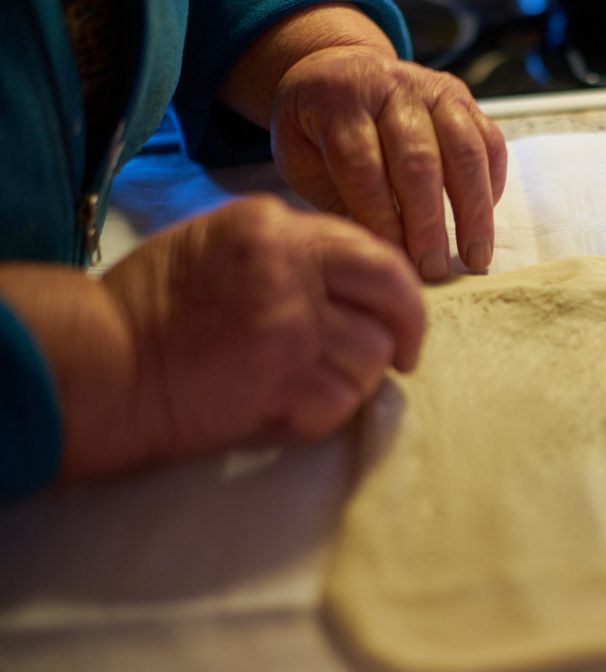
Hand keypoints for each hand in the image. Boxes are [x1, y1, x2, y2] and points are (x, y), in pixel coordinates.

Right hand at [2, 196, 424, 478]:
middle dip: (408, 331)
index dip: (399, 290)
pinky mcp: (283, 378)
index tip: (400, 318)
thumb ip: (287, 254)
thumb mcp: (216, 245)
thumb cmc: (151, 307)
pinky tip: (291, 411)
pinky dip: (325, 415)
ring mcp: (290, 322)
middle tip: (403, 359)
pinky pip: (341, 402)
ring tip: (314, 387)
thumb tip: (348, 287)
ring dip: (354, 381)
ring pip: (371, 355)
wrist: (103, 361)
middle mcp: (290, 266)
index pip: (370, 250)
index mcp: (273, 227)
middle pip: (393, 293)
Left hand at [269, 47, 507, 280]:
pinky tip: (484, 221)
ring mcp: (432, 89)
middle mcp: (390, 88)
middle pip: (418, 160)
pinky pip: (490, 142)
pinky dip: (492, 185)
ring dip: (473, 211)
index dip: (380, 217)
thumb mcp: (302, 160)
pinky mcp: (463, 98)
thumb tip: (378, 250)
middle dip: (428, 223)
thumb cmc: (318, 127)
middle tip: (433, 269)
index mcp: (339, 102)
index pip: (363, 165)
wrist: (339, 69)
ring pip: (464, 152)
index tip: (393, 258)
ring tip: (475, 256)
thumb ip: (336, 200)